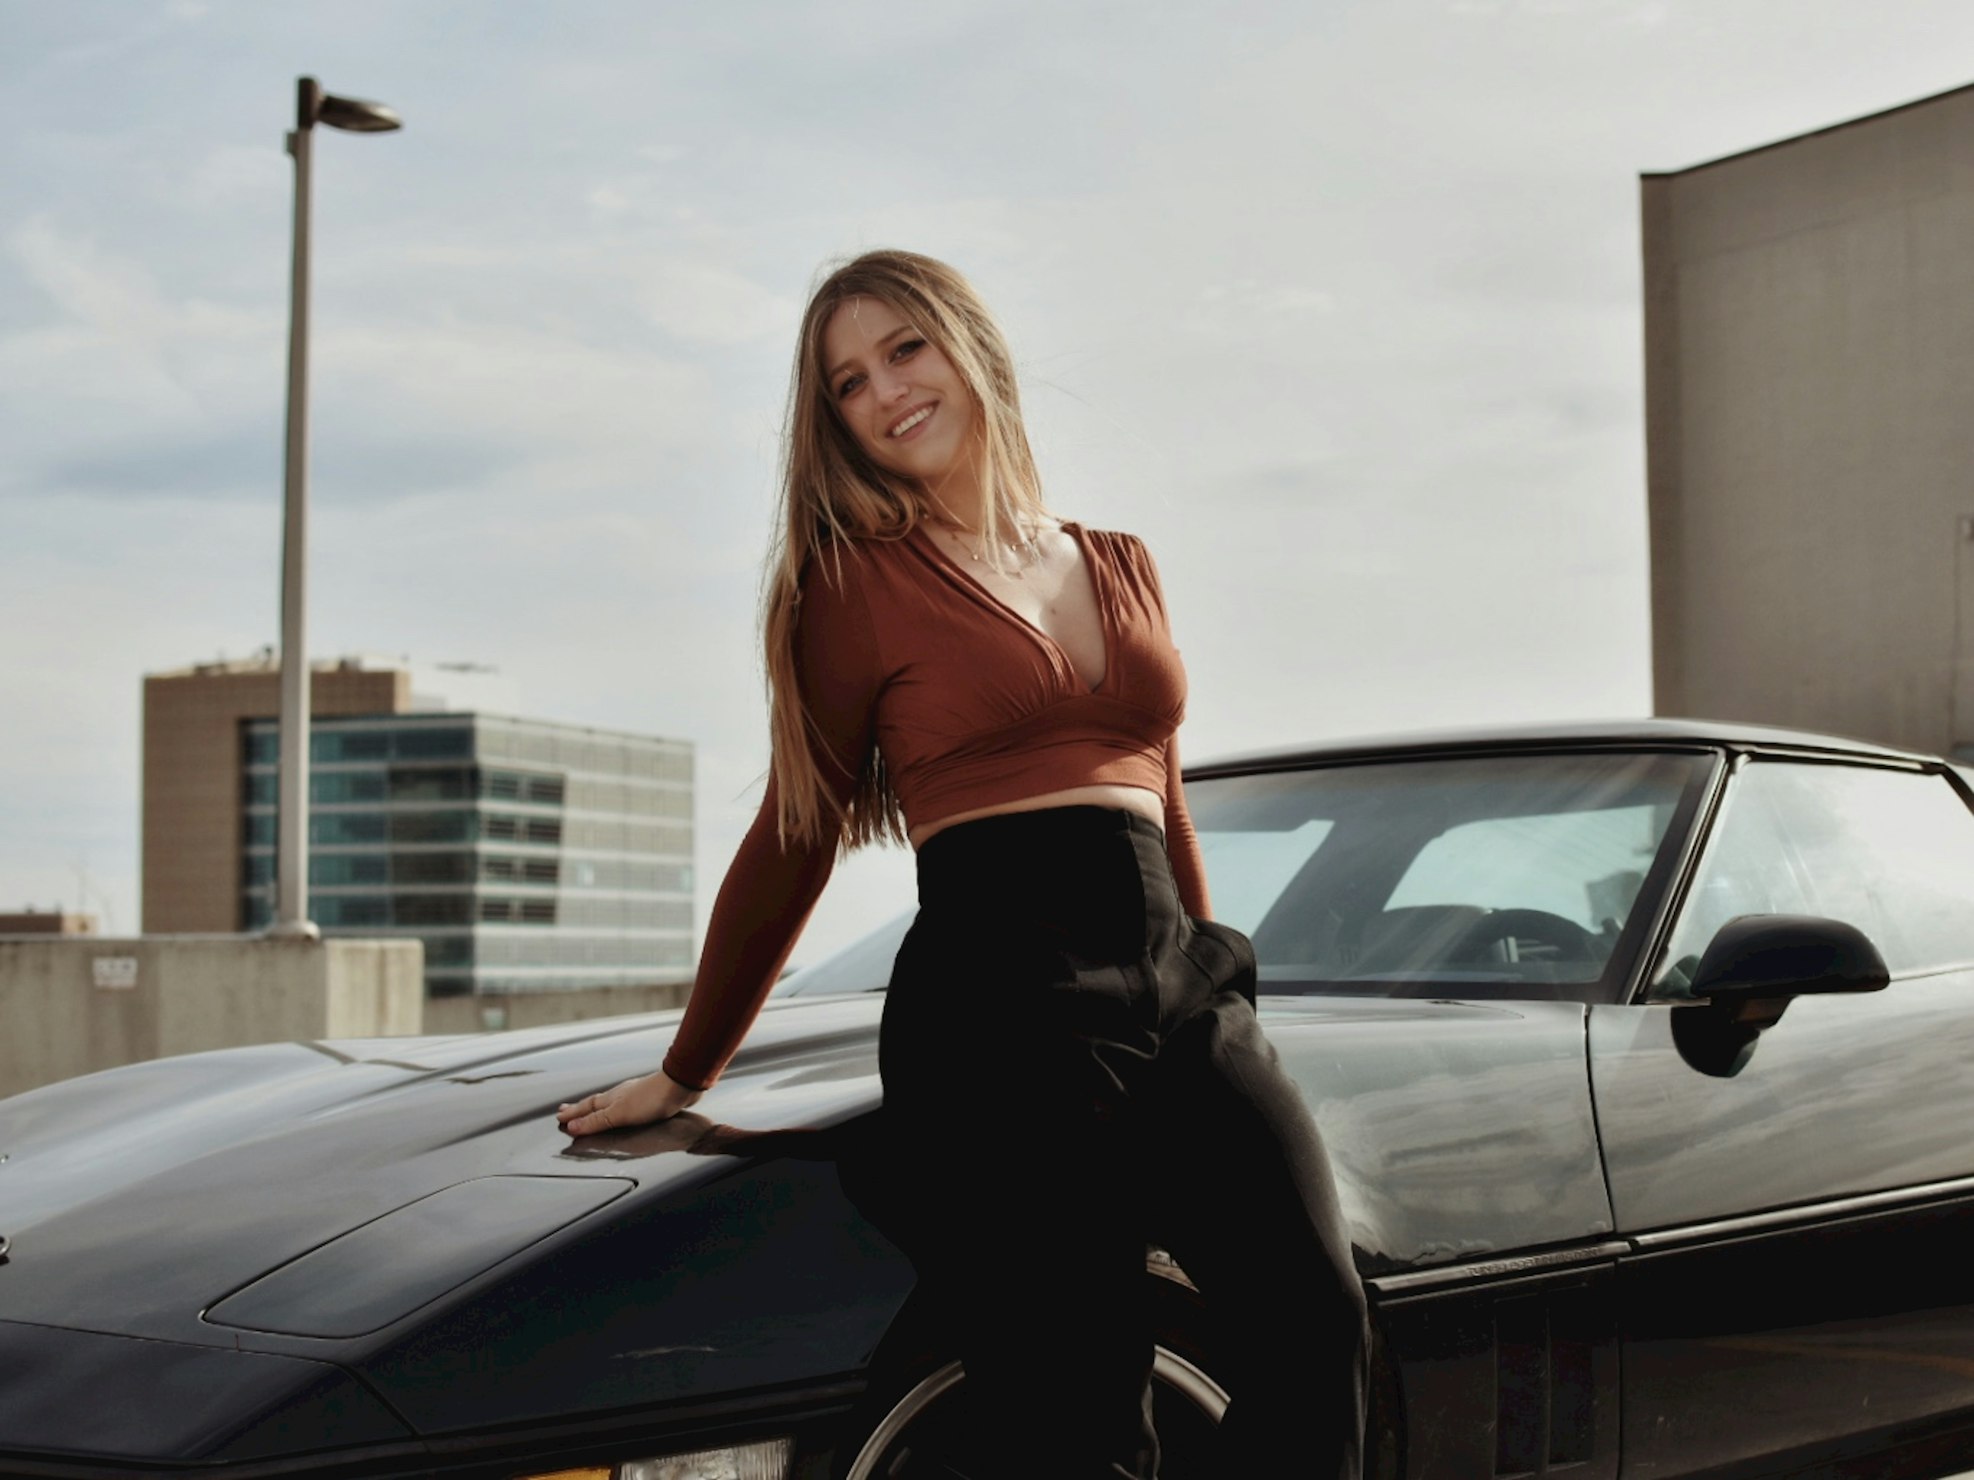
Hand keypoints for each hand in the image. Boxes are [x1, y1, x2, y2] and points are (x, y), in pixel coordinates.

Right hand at [556, 1069, 701, 1135]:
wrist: (680, 1086)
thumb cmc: (651, 1099)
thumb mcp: (619, 1114)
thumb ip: (596, 1121)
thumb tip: (572, 1126)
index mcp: (611, 1098)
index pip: (586, 1107)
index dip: (573, 1113)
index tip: (559, 1117)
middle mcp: (621, 1094)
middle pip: (595, 1102)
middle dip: (580, 1109)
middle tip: (566, 1110)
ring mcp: (635, 1095)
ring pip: (610, 1102)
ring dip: (597, 1108)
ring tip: (590, 1110)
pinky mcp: (649, 1100)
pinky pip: (625, 1106)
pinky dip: (616, 1109)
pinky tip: (622, 1110)